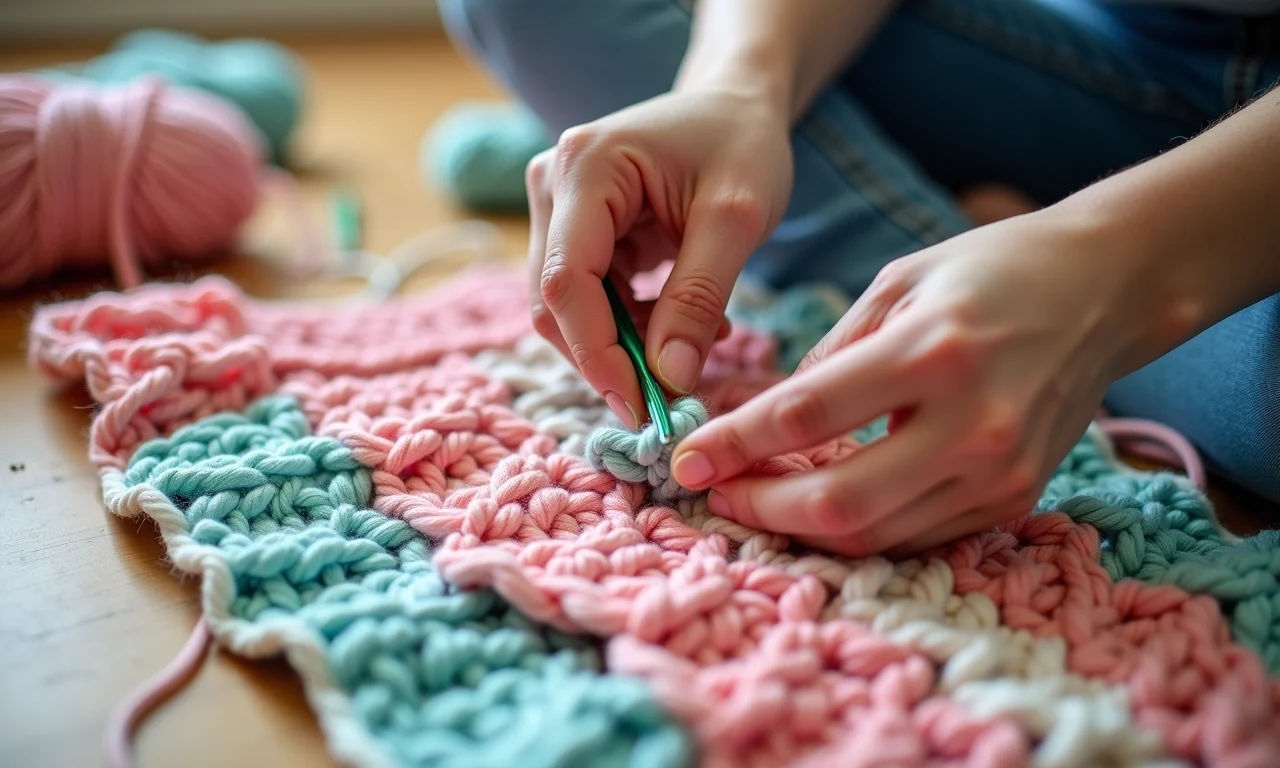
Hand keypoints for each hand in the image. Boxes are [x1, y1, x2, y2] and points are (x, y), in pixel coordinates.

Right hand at [526, 87, 793, 426]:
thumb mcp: (737, 219)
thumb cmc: (741, 143)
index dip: (596, 354)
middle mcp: (552, 186)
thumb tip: (671, 379)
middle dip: (609, 359)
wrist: (736, 105)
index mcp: (585, 168)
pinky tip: (687, 324)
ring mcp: (557, 209)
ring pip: (568, 310)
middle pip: (555, 302)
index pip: (565, 281)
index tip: (640, 407)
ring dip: (626, 345)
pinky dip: (633, 328)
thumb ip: (699, 299)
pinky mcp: (575, 232)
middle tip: (671, 398)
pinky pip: (590, 301)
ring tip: (701, 339)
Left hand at [670, 207, 1165, 555]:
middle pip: (837, 501)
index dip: (733, 443)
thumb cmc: (992, 270)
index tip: (685, 456)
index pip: (804, 416)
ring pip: (875, 533)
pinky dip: (858, 529)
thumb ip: (830, 353)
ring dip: (801, 528)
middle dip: (759, 506)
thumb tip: (763, 415)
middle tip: (715, 490)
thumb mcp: (898, 282)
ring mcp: (998, 469)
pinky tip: (819, 505)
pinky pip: (916, 535)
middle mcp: (969, 422)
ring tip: (756, 500)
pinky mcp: (1015, 495)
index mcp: (929, 350)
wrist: (1104, 289)